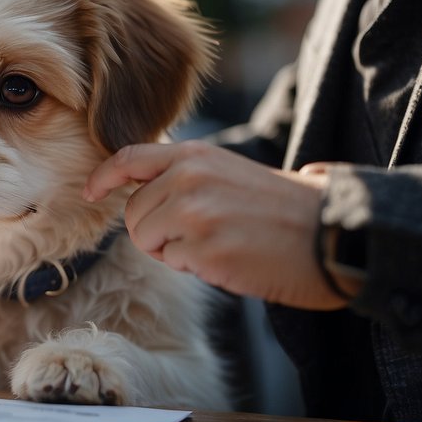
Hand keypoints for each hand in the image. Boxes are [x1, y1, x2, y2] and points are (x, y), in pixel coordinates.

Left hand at [84, 141, 351, 309]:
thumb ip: (184, 175)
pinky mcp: (203, 247)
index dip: (103, 177)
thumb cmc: (282, 210)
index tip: (90, 192)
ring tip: (216, 243)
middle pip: (133, 212)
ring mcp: (193, 212)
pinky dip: (192, 265)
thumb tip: (139, 188)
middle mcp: (188, 177)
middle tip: (201, 233)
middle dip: (154, 230)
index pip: (129, 158)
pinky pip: (171, 260)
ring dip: (170, 249)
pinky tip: (227, 256)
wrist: (331, 234)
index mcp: (195, 156)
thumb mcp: (228, 173)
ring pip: (145, 238)